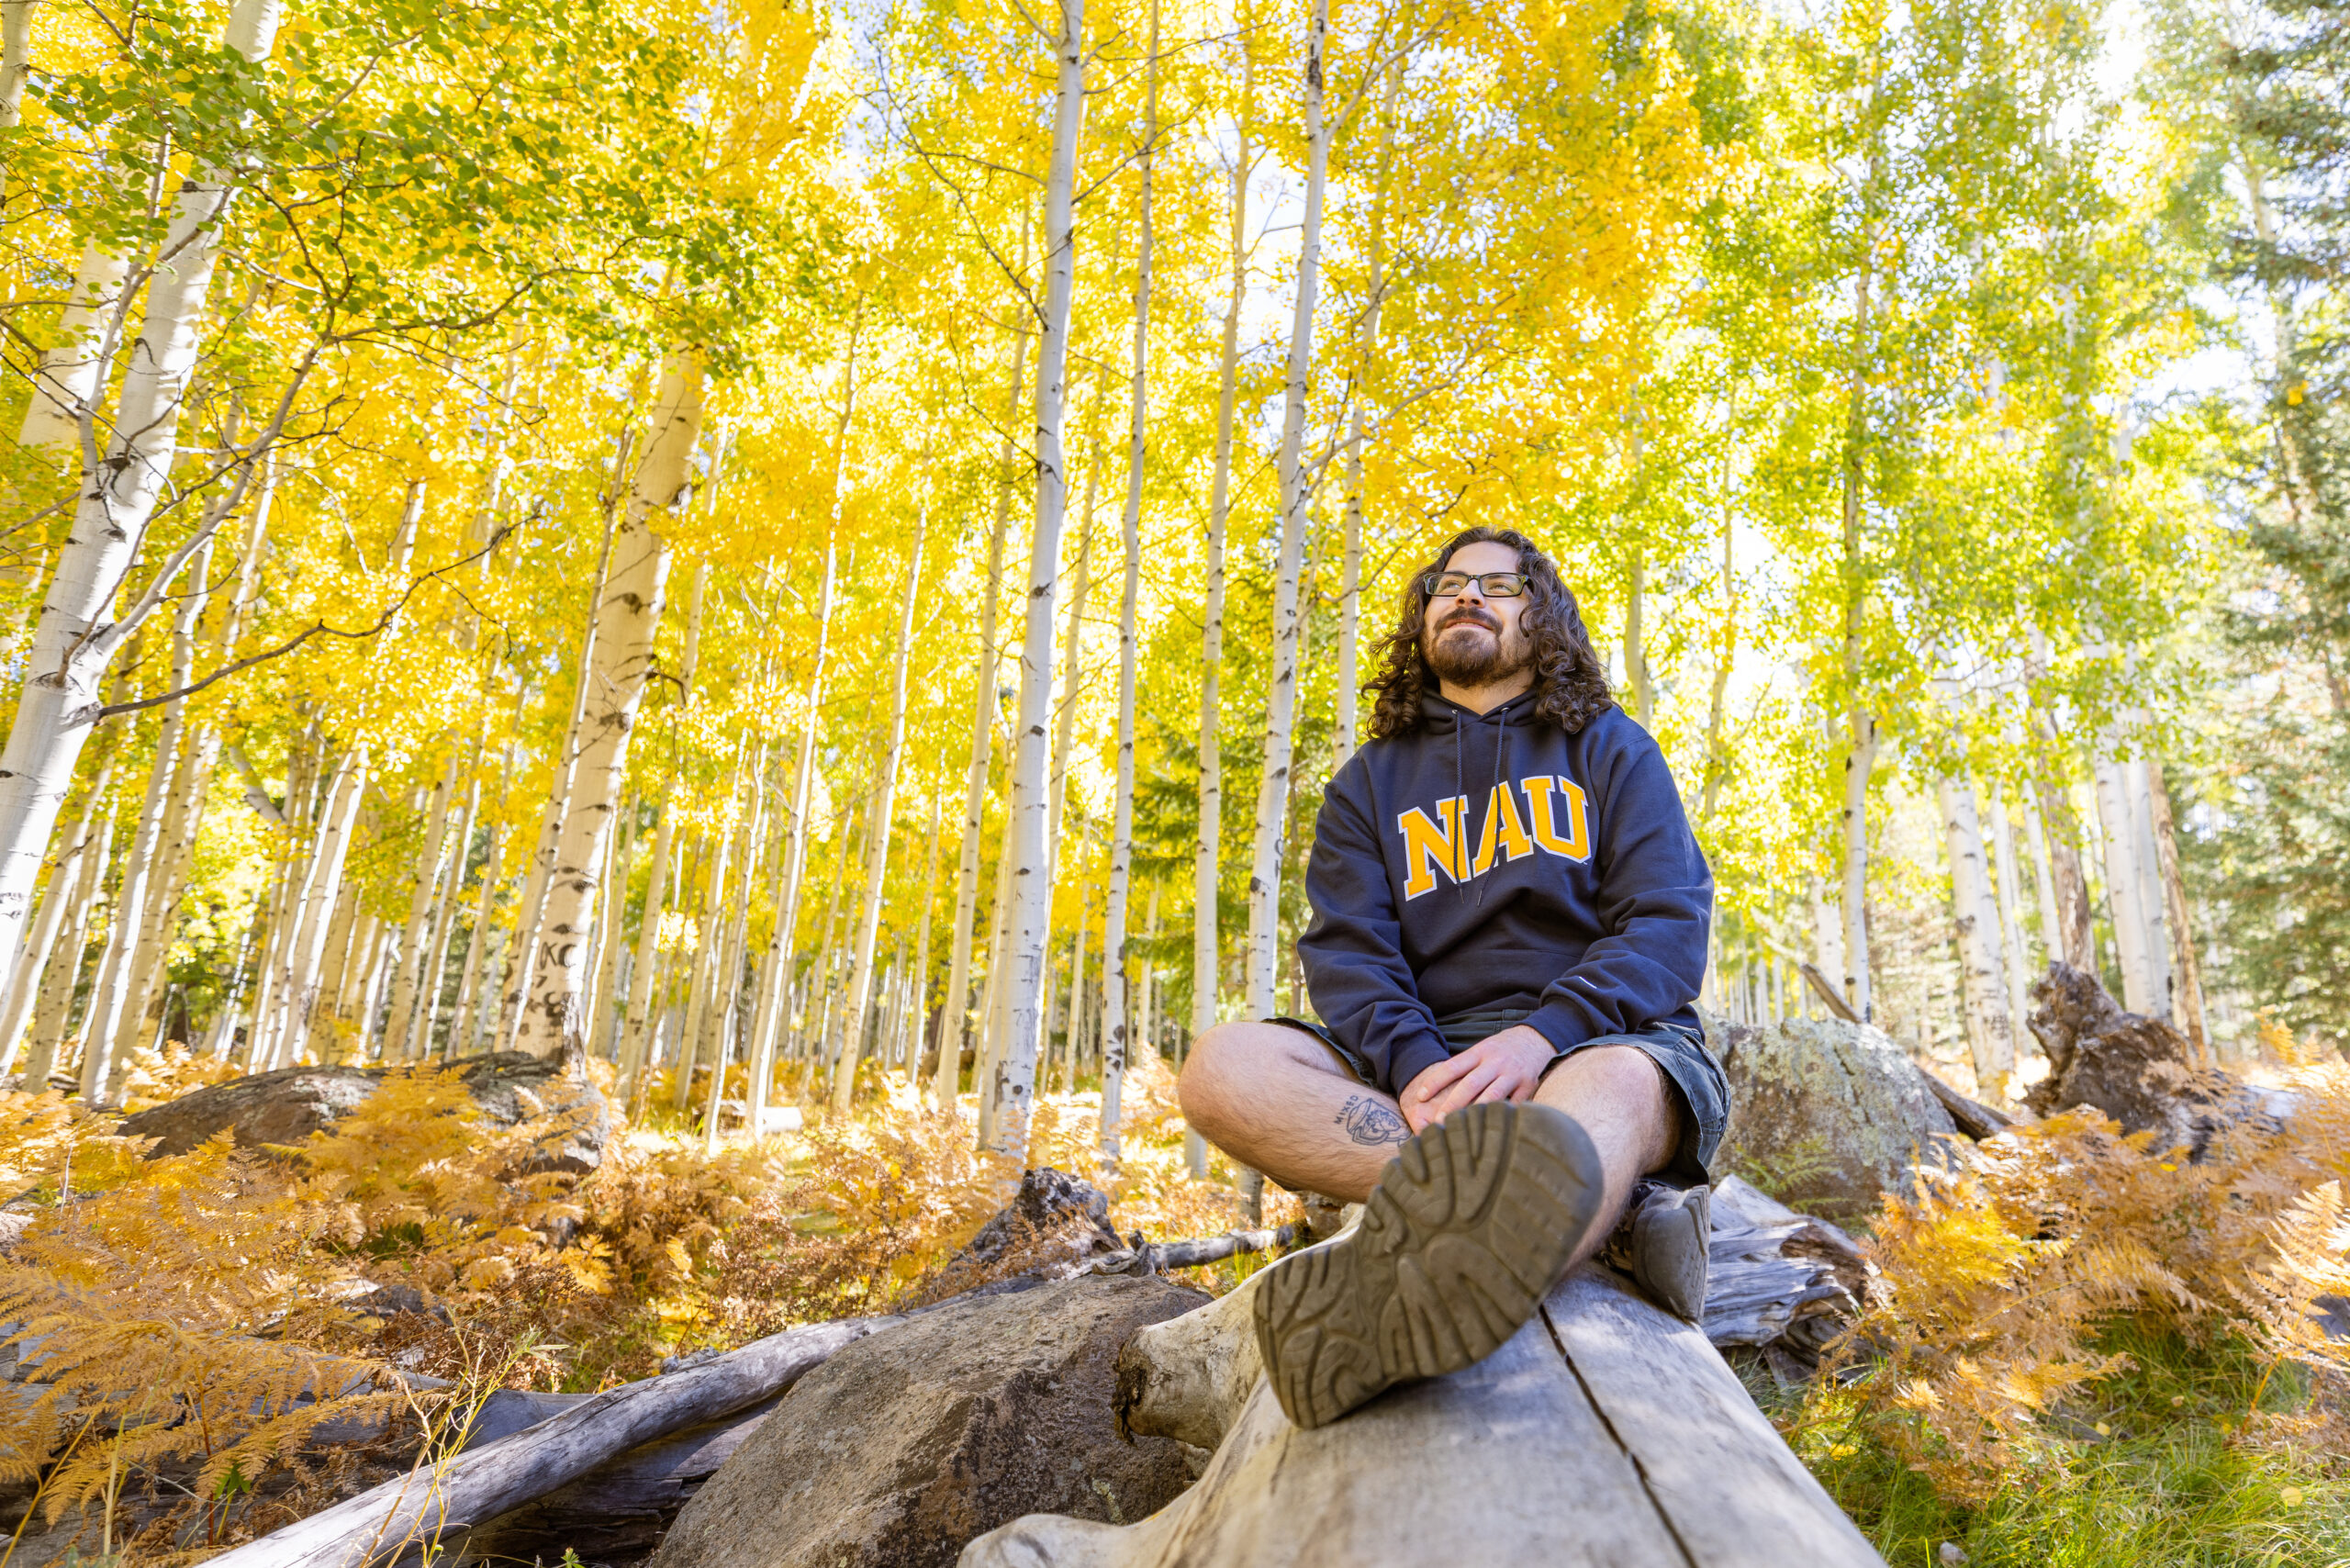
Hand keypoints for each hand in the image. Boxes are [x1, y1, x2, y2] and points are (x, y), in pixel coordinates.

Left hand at [1397, 1024, 1555, 1133]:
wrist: (1535, 1038)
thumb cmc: (1500, 1049)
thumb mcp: (1481, 1050)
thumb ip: (1465, 1068)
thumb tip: (1438, 1090)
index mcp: (1480, 1052)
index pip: (1453, 1066)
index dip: (1435, 1082)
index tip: (1420, 1097)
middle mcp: (1496, 1062)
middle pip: (1470, 1084)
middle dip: (1452, 1103)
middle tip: (1437, 1122)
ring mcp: (1513, 1074)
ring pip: (1492, 1095)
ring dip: (1475, 1113)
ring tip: (1461, 1129)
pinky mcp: (1529, 1085)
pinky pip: (1515, 1104)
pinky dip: (1502, 1116)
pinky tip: (1490, 1129)